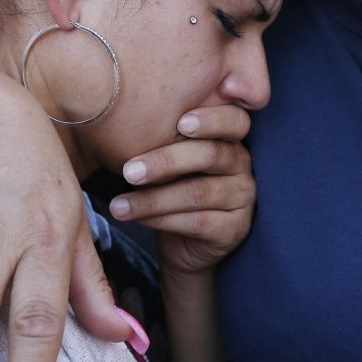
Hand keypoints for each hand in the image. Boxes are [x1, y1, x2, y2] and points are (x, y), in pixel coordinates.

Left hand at [110, 104, 254, 275]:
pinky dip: (160, 220)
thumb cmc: (172, 187)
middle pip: (210, 155)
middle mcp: (242, 165)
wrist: (183, 242)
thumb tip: (127, 124)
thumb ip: (164, 139)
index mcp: (229, 139)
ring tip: (119, 205)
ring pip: (197, 192)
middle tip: (129, 170)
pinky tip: (136, 218)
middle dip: (166, 161)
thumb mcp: (169, 161)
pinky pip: (195, 222)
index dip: (211, 120)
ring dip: (153, 199)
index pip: (234, 121)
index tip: (180, 122)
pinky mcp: (234, 229)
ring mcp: (243, 198)